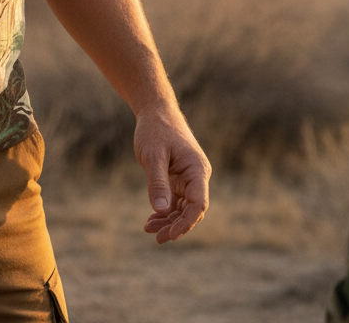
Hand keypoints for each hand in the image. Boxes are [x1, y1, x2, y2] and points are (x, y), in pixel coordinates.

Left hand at [134, 103, 210, 243]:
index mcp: (197, 170)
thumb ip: (158, 182)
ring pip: (182, 208)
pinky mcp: (176, 179)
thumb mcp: (153, 155)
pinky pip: (173, 201)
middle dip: (175, 226)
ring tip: (149, 230)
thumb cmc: (155, 130)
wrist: (155, 112)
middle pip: (191, 210)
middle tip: (157, 237)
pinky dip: (163, 211)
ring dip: (168, 221)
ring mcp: (187, 179)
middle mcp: (196, 177)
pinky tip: (152, 220)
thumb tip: (160, 210)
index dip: (187, 222)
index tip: (172, 234)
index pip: (198, 204)